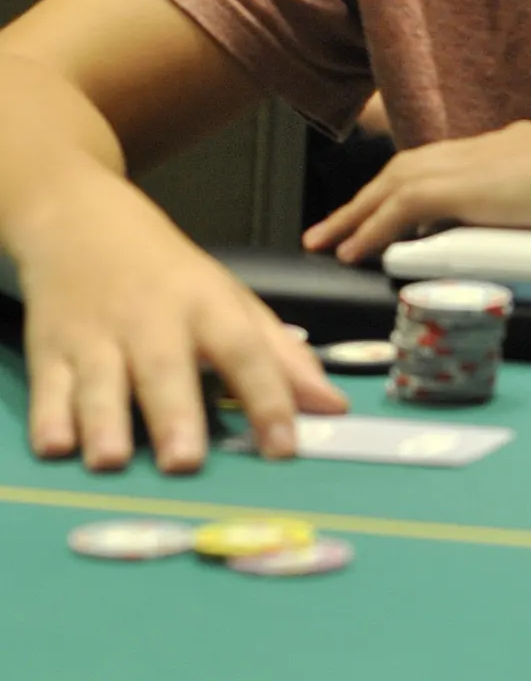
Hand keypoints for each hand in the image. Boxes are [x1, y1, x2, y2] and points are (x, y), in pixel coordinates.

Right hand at [18, 167, 346, 473]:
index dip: (269, 397)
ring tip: (111, 460)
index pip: (244, 350)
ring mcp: (96, 335)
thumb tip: (332, 408)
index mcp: (206, 305)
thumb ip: (281, 357)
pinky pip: (48, 387)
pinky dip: (48, 417)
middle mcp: (151, 320)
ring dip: (104, 422)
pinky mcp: (49, 348)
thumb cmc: (167, 274)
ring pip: (100, 381)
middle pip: (165, 368)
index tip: (285, 446)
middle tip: (185, 461)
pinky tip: (56, 447)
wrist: (79, 219)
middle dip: (175, 414)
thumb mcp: (230, 301)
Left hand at [303, 115, 530, 264]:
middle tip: (333, 227)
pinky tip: (355, 249)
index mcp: (524, 147)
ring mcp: (484, 162)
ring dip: (356, 212)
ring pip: (396, 182)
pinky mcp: (476, 187)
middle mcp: (495, 146)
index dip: (414, 188)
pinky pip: (405, 206)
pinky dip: (373, 225)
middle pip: (410, 167)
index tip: (391, 210)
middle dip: (367, 198)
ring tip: (327, 242)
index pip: (453, 164)